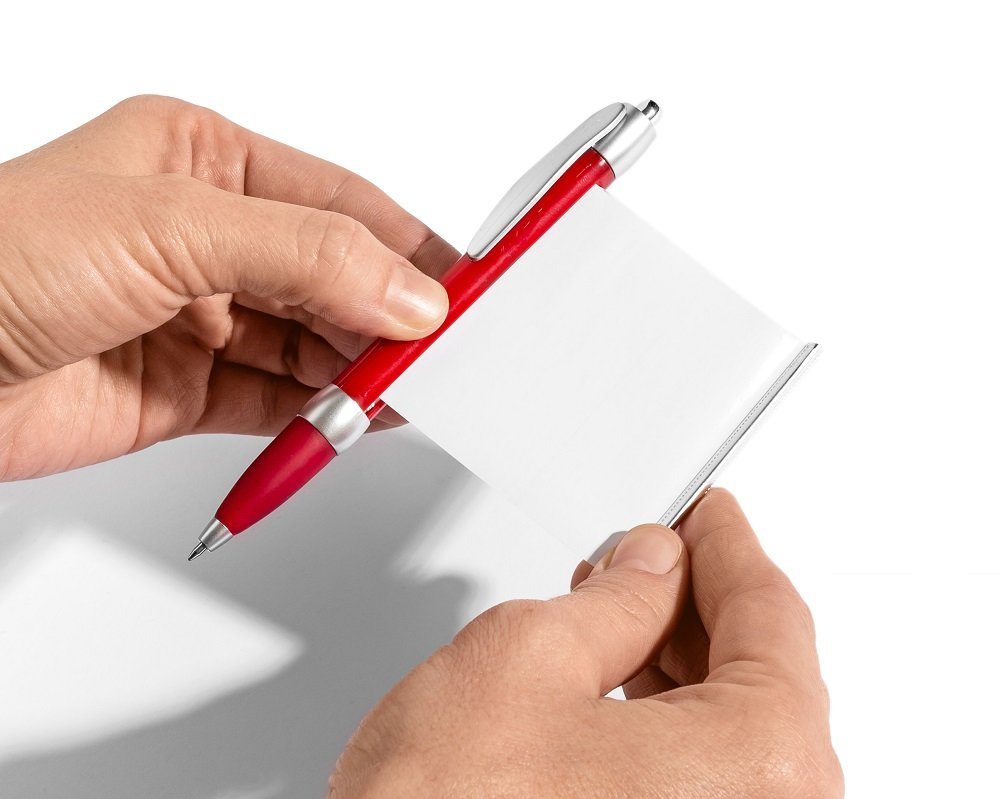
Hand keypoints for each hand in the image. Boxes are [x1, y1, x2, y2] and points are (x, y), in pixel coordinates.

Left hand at [0, 96, 456, 479]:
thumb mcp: (168, 228)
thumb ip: (304, 256)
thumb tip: (406, 290)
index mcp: (203, 162)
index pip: (339, 203)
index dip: (407, 246)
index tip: (463, 288)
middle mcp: (207, 238)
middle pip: (334, 277)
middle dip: (388, 316)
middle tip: (440, 351)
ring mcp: (200, 317)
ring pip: (312, 345)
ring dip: (359, 370)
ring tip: (405, 390)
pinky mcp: (186, 389)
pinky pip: (277, 400)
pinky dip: (322, 415)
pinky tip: (356, 417)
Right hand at [329, 489, 842, 797]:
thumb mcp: (527, 657)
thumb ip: (614, 598)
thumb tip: (649, 565)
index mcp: (760, 764)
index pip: (770, 614)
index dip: (725, 543)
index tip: (706, 513)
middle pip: (759, 674)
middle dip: (694, 599)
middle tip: (653, 551)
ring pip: (729, 728)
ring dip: (677, 658)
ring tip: (619, 609)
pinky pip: (703, 776)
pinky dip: (667, 719)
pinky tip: (618, 682)